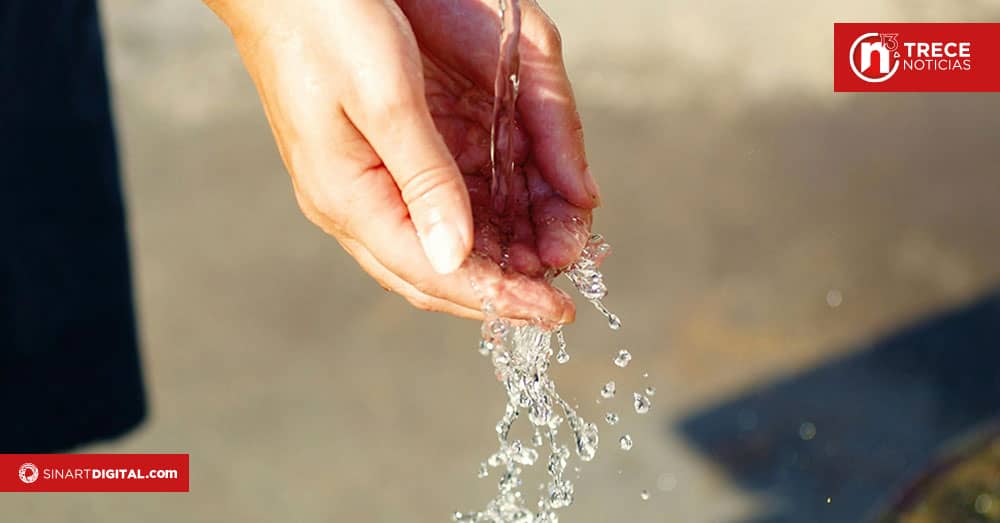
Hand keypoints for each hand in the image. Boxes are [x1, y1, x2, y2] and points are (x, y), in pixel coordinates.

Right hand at [206, 0, 600, 321]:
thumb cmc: (325, 23)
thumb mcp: (384, 97)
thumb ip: (425, 180)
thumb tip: (457, 258)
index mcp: (348, 198)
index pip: (434, 273)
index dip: (499, 297)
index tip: (556, 312)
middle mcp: (353, 203)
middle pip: (436, 273)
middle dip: (501, 289)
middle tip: (560, 296)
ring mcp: (363, 184)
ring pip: (438, 245)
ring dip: (496, 258)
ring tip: (551, 258)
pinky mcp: (377, 160)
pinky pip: (433, 210)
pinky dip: (481, 223)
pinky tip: (516, 222)